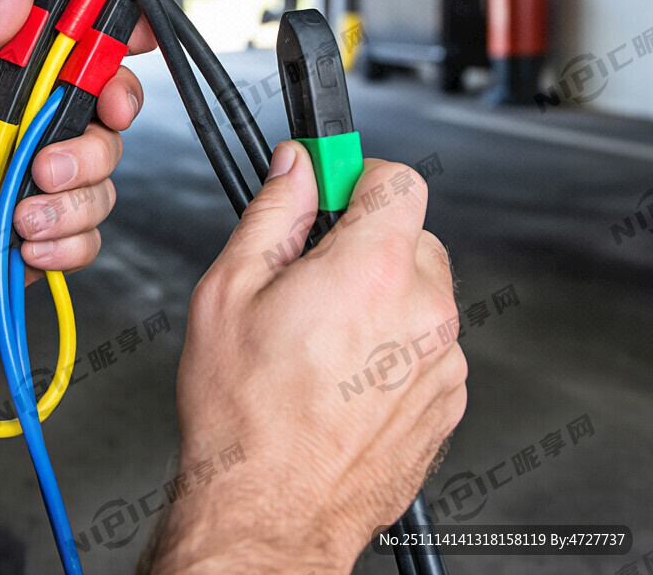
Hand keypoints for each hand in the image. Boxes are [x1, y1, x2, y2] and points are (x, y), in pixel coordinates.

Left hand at [0, 0, 152, 337]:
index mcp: (9, 84)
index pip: (82, 51)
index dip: (118, 42)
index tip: (138, 42)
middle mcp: (32, 130)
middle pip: (110, 118)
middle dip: (94, 142)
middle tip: (49, 158)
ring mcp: (39, 184)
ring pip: (103, 182)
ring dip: (67, 201)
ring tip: (16, 212)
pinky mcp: (40, 235)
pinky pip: (86, 237)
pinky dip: (62, 242)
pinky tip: (21, 242)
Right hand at [149, 143, 466, 574]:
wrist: (270, 509)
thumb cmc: (245, 412)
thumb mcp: (230, 288)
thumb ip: (272, 212)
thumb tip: (295, 168)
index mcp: (372, 271)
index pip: (398, 180)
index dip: (359, 174)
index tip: (333, 188)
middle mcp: (422, 312)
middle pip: (412, 235)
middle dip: (365, 239)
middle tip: (313, 271)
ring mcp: (441, 362)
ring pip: (420, 291)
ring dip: (382, 293)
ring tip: (323, 334)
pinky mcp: (445, 400)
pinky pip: (427, 342)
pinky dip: (395, 341)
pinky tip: (345, 370)